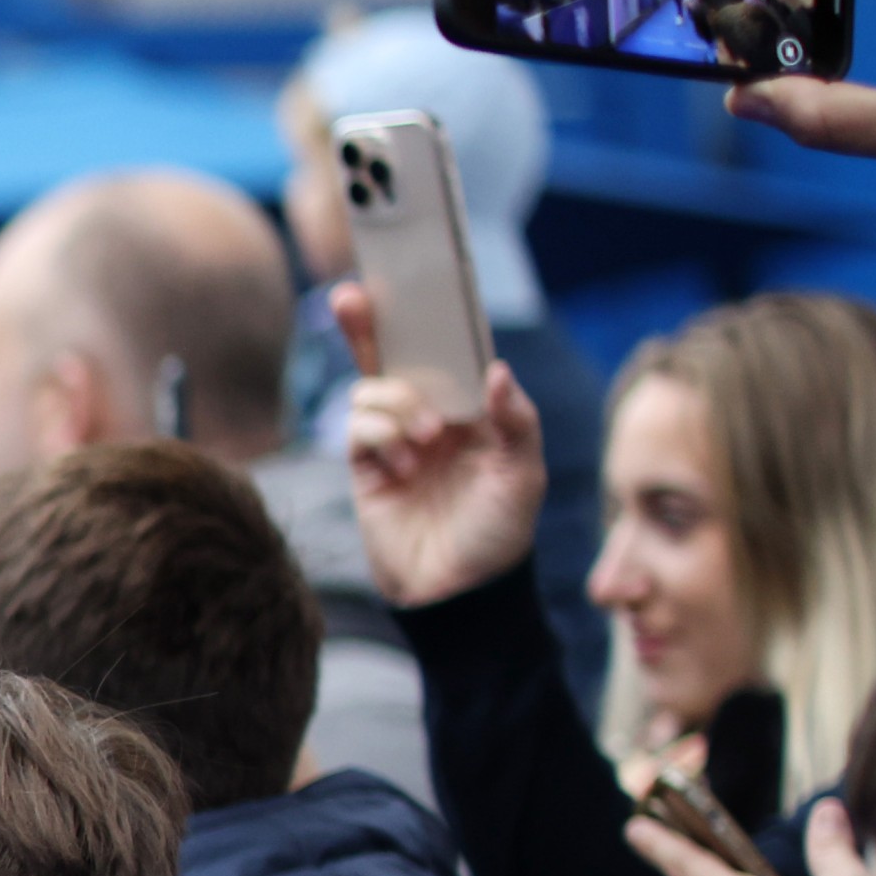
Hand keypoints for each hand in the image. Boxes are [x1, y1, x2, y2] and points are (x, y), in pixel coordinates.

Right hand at [336, 293, 545, 606]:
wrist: (459, 594)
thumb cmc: (501, 534)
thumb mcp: (525, 475)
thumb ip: (516, 421)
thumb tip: (496, 371)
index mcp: (472, 410)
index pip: (444, 351)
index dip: (423, 318)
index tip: (402, 282)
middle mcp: (429, 417)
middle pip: (391, 357)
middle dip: (368, 326)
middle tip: (351, 297)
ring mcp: (394, 441)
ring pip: (372, 391)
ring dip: (397, 405)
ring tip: (424, 443)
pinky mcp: (365, 467)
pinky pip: (358, 427)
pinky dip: (378, 436)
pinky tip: (402, 467)